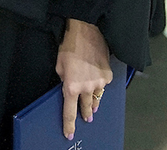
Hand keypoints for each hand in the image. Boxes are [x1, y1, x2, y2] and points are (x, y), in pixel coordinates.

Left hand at [55, 18, 112, 139]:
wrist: (86, 32)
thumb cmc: (69, 45)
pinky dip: (99, 84)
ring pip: (96, 98)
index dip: (69, 125)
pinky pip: (103, 85)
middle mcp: (86, 88)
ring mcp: (99, 83)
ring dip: (94, 101)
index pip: (69, 112)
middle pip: (86, 108)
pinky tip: (96, 79)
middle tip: (86, 118)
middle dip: (85, 113)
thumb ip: (63, 79)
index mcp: (70, 86)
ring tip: (93, 107)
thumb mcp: (59, 65)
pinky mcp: (108, 76)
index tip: (69, 134)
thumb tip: (68, 85)